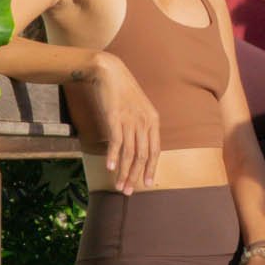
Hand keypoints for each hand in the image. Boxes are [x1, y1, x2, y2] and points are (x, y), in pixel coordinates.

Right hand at [82, 52, 160, 190]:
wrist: (109, 72)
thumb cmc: (122, 91)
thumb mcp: (138, 108)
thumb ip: (140, 126)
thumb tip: (136, 146)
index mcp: (153, 120)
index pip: (155, 150)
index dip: (151, 168)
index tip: (147, 184)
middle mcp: (144, 122)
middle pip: (142, 155)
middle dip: (135, 176)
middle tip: (128, 191)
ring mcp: (130, 120)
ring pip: (129, 153)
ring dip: (124, 172)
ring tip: (118, 186)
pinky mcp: (115, 118)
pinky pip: (116, 142)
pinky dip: (113, 157)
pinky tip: (110, 168)